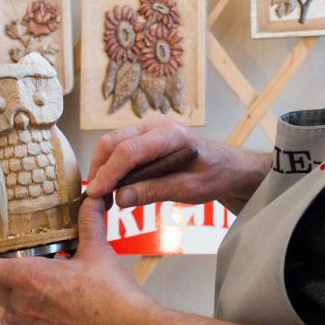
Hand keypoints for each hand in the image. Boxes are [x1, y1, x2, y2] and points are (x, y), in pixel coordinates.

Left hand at [0, 193, 156, 324]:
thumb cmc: (110, 294)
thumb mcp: (98, 250)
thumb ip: (89, 221)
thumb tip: (91, 198)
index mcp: (30, 277)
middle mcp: (23, 303)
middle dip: (6, 274)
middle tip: (27, 264)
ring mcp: (30, 324)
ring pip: (5, 307)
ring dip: (13, 296)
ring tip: (36, 287)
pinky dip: (17, 321)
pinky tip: (32, 313)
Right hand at [86, 115, 269, 211]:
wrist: (228, 166)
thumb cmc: (214, 175)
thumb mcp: (189, 189)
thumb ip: (155, 191)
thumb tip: (121, 198)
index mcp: (170, 134)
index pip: (128, 150)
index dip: (109, 173)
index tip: (96, 193)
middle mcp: (155, 125)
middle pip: (113, 141)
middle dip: (99, 170)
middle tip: (96, 199)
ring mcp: (149, 128)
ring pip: (112, 143)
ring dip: (103, 168)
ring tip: (104, 196)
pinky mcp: (145, 137)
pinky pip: (120, 147)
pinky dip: (111, 166)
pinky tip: (113, 186)